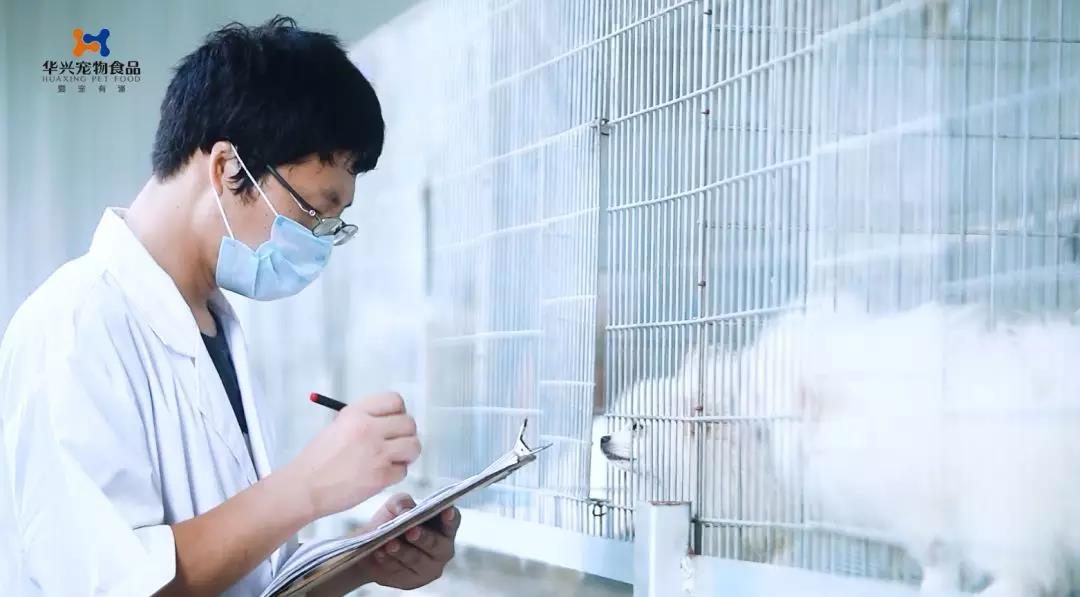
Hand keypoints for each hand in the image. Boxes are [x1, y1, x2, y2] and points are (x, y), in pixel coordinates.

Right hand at [285, 393, 420, 518]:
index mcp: (356, 413)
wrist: (304, 487)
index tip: (394, 421)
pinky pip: (403, 471)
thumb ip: (363, 420)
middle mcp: (368, 429)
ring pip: (413, 446)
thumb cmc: (317, 460)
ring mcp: (377, 453)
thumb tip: (389, 421)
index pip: (395, 400)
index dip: (398, 412)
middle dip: (405, 434)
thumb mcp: (337, 427)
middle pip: (409, 423)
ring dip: (406, 454)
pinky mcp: (381, 476)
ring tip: (393, 459)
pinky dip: (395, 474)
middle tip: (395, 443)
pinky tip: (380, 475)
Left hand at [354, 493, 460, 589]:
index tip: (447, 511)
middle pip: (436, 545)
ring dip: (403, 552)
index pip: (452, 523)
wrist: (372, 547)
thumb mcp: (396, 506)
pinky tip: (380, 553)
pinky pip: (400, 572)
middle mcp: (441, 550)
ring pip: (416, 560)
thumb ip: (402, 502)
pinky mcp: (411, 582)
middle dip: (423, 538)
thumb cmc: (393, 522)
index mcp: (443, 528)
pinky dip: (389, 562)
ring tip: (389, 543)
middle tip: (411, 531)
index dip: (451, 518)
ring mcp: (428, 569)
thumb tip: (405, 512)